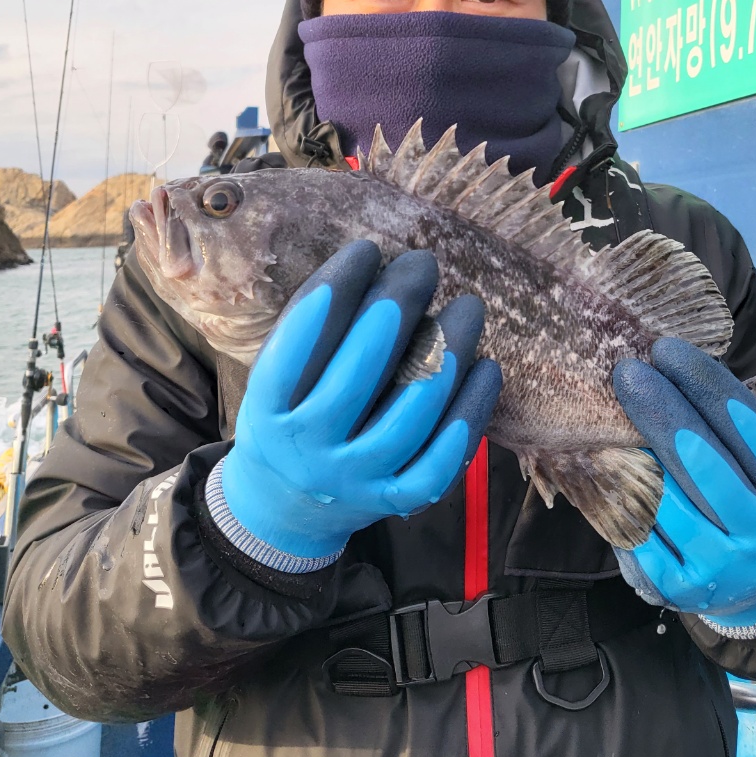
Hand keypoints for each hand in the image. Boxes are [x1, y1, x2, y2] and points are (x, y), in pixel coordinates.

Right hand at [219, 240, 501, 564]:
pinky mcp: (395, 501)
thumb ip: (311, 333)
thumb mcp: (275, 378)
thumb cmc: (289, 416)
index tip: (366, 249)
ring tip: (467, 307)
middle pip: (357, 375)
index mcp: (267, 413)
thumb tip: (374, 267)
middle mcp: (308, 452)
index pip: (298, 346)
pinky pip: (442, 460)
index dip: (333, 292)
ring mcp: (355, 481)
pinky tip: (487, 368)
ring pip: (409, 416)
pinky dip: (469, 412)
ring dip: (446, 354)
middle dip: (395, 308)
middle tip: (422, 264)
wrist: (285, 507)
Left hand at [611, 338, 755, 631]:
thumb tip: (671, 367)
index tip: (669, 352)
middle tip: (628, 372)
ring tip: (612, 425)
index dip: (709, 388)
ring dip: (634, 457)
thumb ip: (733, 431)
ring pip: (665, 500)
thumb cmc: (753, 503)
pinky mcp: (678, 590)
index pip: (753, 434)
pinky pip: (637, 534)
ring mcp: (723, 569)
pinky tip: (608, 474)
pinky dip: (620, 500)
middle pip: (704, 466)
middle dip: (662, 412)